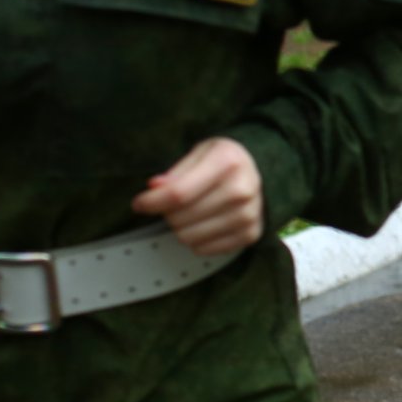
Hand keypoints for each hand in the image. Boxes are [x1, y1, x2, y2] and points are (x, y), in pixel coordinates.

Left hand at [133, 138, 263, 256]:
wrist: (262, 172)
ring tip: (188, 214)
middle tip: (172, 205)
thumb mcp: (201, 151)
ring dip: (180, 228)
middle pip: (181, 218)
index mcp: (227, 162)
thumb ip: (177, 171)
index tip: (139, 203)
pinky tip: (203, 224)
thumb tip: (154, 187)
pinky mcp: (250, 234)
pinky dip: (197, 240)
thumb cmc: (224, 161)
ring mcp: (248, 214)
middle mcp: (242, 189)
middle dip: (167, 213)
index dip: (152, 202)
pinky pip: (205, 249)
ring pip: (189, 237)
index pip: (178, 193)